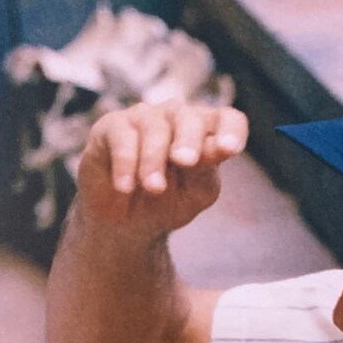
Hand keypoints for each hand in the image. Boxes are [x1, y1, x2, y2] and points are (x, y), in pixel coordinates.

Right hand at [74, 101, 248, 235]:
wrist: (124, 224)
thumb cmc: (166, 204)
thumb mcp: (194, 194)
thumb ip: (207, 171)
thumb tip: (218, 149)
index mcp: (205, 132)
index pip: (227, 119)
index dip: (231, 130)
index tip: (229, 150)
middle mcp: (176, 117)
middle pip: (189, 118)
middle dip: (188, 141)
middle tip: (185, 161)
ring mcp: (143, 118)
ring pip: (153, 127)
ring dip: (154, 160)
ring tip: (154, 189)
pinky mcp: (111, 126)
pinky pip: (122, 137)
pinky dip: (125, 163)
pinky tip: (125, 187)